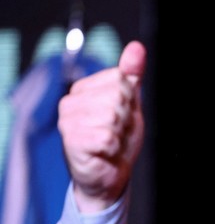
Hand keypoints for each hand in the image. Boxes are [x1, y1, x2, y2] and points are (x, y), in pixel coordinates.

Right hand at [59, 41, 145, 212]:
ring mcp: (68, 122)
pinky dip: (113, 148)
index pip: (119, 78)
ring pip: (112, 116)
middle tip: (117, 132)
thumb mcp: (130, 103)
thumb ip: (132, 74)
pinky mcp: (72, 142)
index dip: (130, 100)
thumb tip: (136, 48)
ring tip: (111, 142)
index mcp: (83, 89)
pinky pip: (107, 137)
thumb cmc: (117, 140)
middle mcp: (70, 103)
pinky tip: (105, 152)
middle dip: (126, 118)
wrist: (109, 175)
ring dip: (119, 134)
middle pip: (117, 96)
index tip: (122, 116)